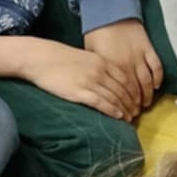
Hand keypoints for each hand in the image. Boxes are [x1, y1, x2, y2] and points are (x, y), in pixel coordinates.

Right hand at [19, 40, 140, 121]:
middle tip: (137, 113)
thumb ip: (97, 66)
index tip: (137, 100)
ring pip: (115, 98)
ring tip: (130, 118)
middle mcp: (99, 71)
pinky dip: (113, 110)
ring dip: (125, 109)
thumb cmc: (58, 58)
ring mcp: (90, 82)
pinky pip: (102, 103)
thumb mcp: (83, 57)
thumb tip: (106, 78)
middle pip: (123, 89)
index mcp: (101, 61)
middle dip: (132, 102)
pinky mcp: (79, 92)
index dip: (134, 90)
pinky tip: (119, 116)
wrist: (39, 57)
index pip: (126, 78)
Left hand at [84, 20, 162, 114]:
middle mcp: (127, 65)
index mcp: (112, 68)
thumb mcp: (92, 54)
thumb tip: (100, 89)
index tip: (123, 115)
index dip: (122, 106)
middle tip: (135, 113)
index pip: (120, 93)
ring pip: (147, 82)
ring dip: (148, 95)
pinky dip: (158, 78)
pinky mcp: (148, 49)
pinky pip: (156, 67)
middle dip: (135, 105)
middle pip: (134, 91)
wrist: (109, 11)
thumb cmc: (96, 32)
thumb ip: (99, 71)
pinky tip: (156, 86)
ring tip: (146, 104)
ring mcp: (139, 57)